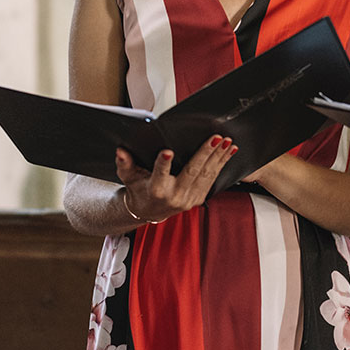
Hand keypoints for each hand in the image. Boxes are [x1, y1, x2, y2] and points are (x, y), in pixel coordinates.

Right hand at [113, 135, 236, 222]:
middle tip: (216, 139)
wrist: (150, 211)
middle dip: (205, 154)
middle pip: (192, 173)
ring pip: (207, 176)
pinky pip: (212, 180)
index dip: (163, 164)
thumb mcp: (129, 177)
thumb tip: (121, 151)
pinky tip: (228, 152)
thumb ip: (125, 164)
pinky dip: (221, 164)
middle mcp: (175, 196)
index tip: (167, 152)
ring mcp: (189, 199)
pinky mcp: (199, 198)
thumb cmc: (139, 190)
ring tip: (228, 142)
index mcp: (156, 190)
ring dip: (219, 157)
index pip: (159, 175)